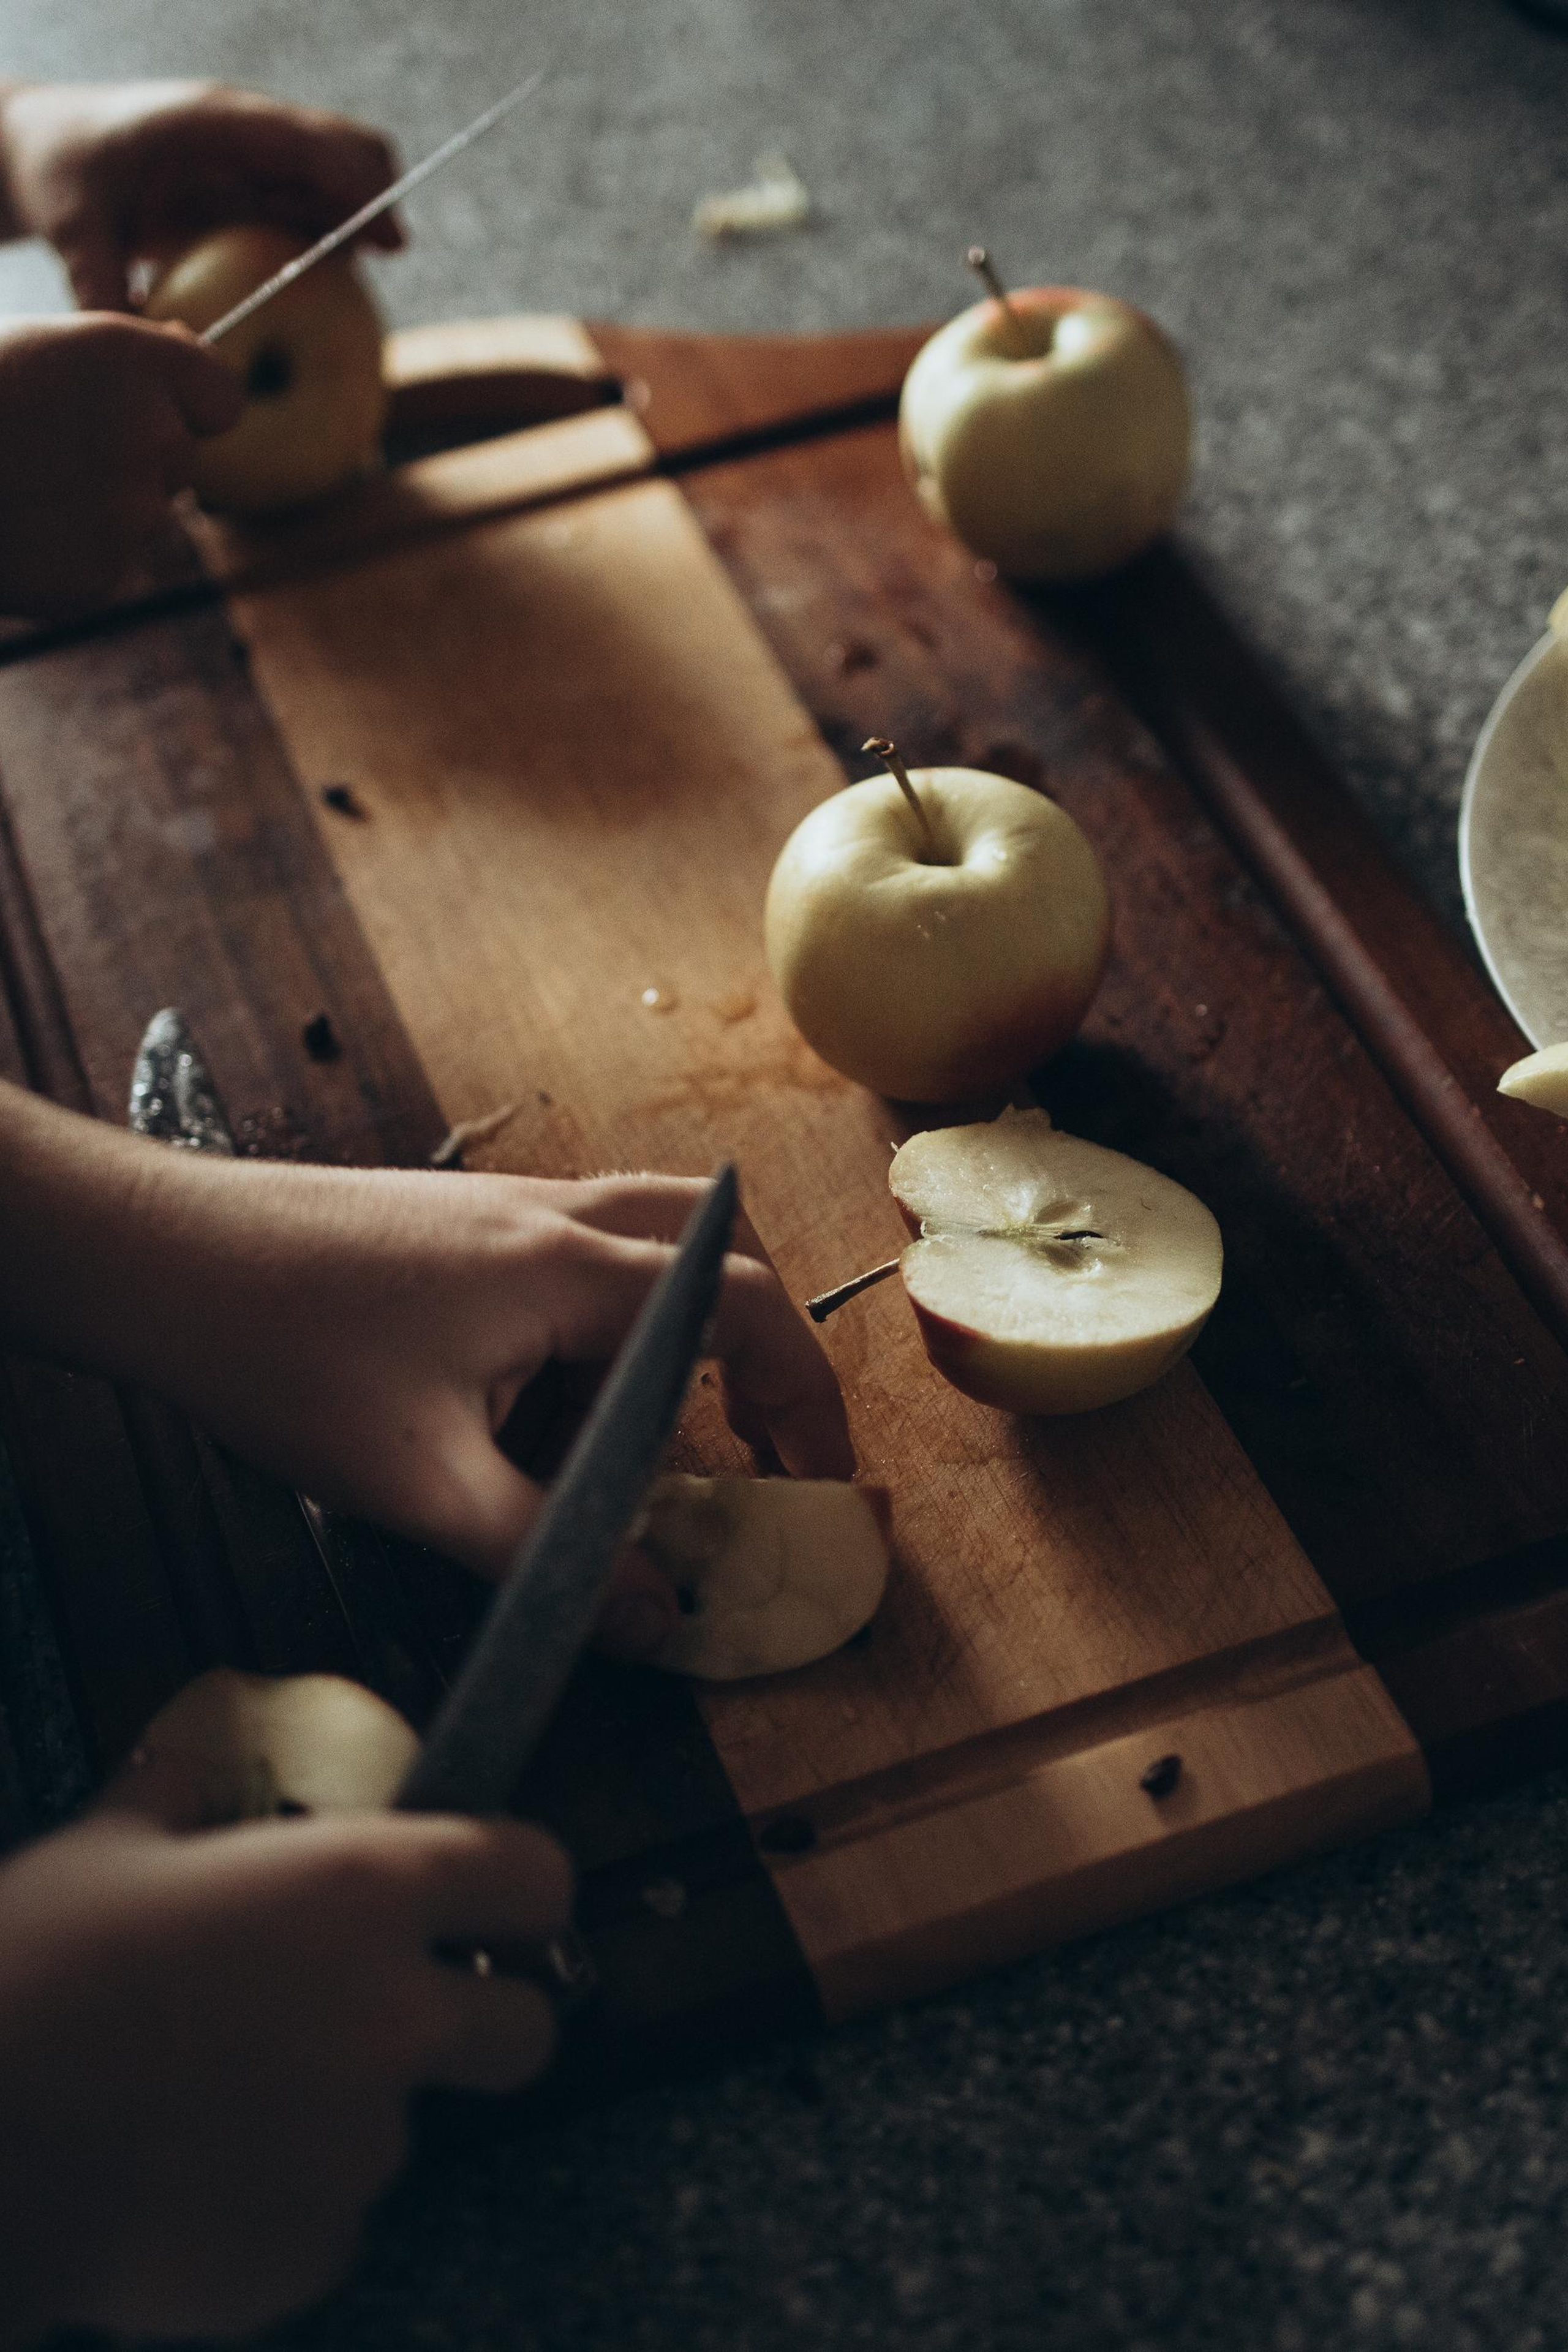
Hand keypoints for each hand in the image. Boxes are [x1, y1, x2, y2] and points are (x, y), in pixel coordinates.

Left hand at [0, 79, 401, 309]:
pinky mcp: (255, 178)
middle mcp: (241, 128)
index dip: (351, 183)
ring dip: (363, 216)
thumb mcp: (75, 235)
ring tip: (379, 263)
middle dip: (378, 192)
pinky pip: (313, 201)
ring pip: (337, 170)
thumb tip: (159, 356)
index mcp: (205, 123)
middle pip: (339, 143)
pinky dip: (337, 235)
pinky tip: (341, 279)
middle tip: (393, 250)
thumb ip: (109, 295)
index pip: (298, 142)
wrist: (49, 147)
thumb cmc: (61, 179)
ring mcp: (253, 152)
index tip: (387, 235)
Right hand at [0, 313, 241, 614]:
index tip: (160, 406)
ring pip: (145, 517)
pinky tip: (21, 528)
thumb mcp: (44, 345)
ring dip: (101, 507)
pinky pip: (111, 566)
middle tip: (50, 447)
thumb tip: (192, 347)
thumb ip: (127, 359)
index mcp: (131, 362)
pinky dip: (73, 556)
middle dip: (133, 456)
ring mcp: (131, 515)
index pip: (223, 398)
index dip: (192, 406)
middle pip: (180, 461)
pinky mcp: (104, 576)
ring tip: (24, 485)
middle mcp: (147, 436)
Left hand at [0, 1089, 855, 1654]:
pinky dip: (591, 1331)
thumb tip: (656, 1618)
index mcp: (569, 1269)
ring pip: (642, 1250)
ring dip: (665, 1340)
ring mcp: (506, 1208)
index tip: (814, 1473)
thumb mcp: (422, 1483)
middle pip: (715, 1253)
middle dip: (756, 1352)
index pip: (742, 1305)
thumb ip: (548, 1555)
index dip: (802, 1391)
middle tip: (756, 1445)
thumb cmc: (281, 1349)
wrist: (165, 1256)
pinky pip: (569, 1262)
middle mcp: (555, 1216)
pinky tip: (527, 1412)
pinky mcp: (461, 1223)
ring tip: (623, 1445)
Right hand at [0, 1745, 567, 2340]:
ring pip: (407, 2126)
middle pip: (528, 2026)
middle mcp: (392, 2014)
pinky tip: (200, 2170)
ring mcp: (364, 2143)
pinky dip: (286, 2200)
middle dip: (482, 2020)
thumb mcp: (108, 1849)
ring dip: (348, 2112)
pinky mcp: (319, 2247)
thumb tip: (205, 1721)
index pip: (534, 1872)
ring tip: (231, 2097)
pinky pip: (332, 2217)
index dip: (523, 1883)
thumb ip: (186, 1782)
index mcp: (361, 1891)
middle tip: (396, 2014)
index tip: (501, 1897)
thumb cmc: (32, 1983)